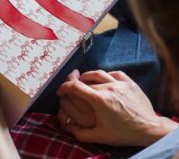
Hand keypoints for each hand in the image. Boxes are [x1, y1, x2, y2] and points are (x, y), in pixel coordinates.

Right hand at [57, 70, 178, 146]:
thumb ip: (81, 133)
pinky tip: (103, 80)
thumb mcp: (101, 136)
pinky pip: (113, 73)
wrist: (149, 130)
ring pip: (98, 73)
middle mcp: (108, 88)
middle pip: (85, 79)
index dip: (64, 87)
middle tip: (71, 86)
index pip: (75, 87)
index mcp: (99, 100)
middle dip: (75, 82)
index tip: (60, 91)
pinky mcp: (129, 82)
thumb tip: (67, 127)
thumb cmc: (125, 133)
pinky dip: (105, 75)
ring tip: (84, 80)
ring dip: (87, 75)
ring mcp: (119, 83)